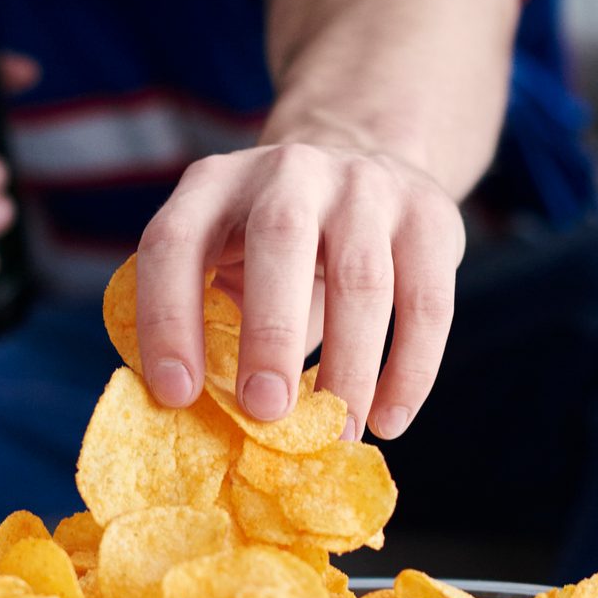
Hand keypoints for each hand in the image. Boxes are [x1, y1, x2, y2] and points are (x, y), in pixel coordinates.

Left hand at [134, 142, 465, 439]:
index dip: (167, 317)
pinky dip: (411, 369)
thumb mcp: (228, 262)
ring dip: (350, 366)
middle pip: (279, 237)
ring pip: (364, 277)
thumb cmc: (273, 253)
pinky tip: (388, 421)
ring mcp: (365, 184)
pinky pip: (427, 301)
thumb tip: (200, 427)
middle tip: (266, 410)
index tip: (176, 394)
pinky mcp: (429, 214)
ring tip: (338, 434)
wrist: (364, 162)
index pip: (175, 241)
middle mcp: (288, 170)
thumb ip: (209, 325)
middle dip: (270, 332)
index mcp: (213, 185)